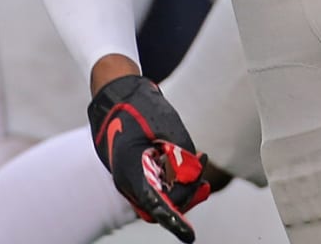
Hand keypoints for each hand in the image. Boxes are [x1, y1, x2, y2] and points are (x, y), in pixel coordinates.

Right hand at [88, 74, 210, 241]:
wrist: (116, 92)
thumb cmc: (138, 107)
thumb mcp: (166, 124)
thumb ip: (182, 150)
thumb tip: (193, 171)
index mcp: (131, 170)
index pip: (155, 205)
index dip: (174, 221)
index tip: (190, 236)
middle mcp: (129, 179)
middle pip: (161, 204)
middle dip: (186, 196)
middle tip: (205, 182)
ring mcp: (132, 175)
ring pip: (160, 195)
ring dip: (182, 186)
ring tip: (200, 162)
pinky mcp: (137, 169)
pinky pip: (157, 184)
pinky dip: (174, 178)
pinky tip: (189, 162)